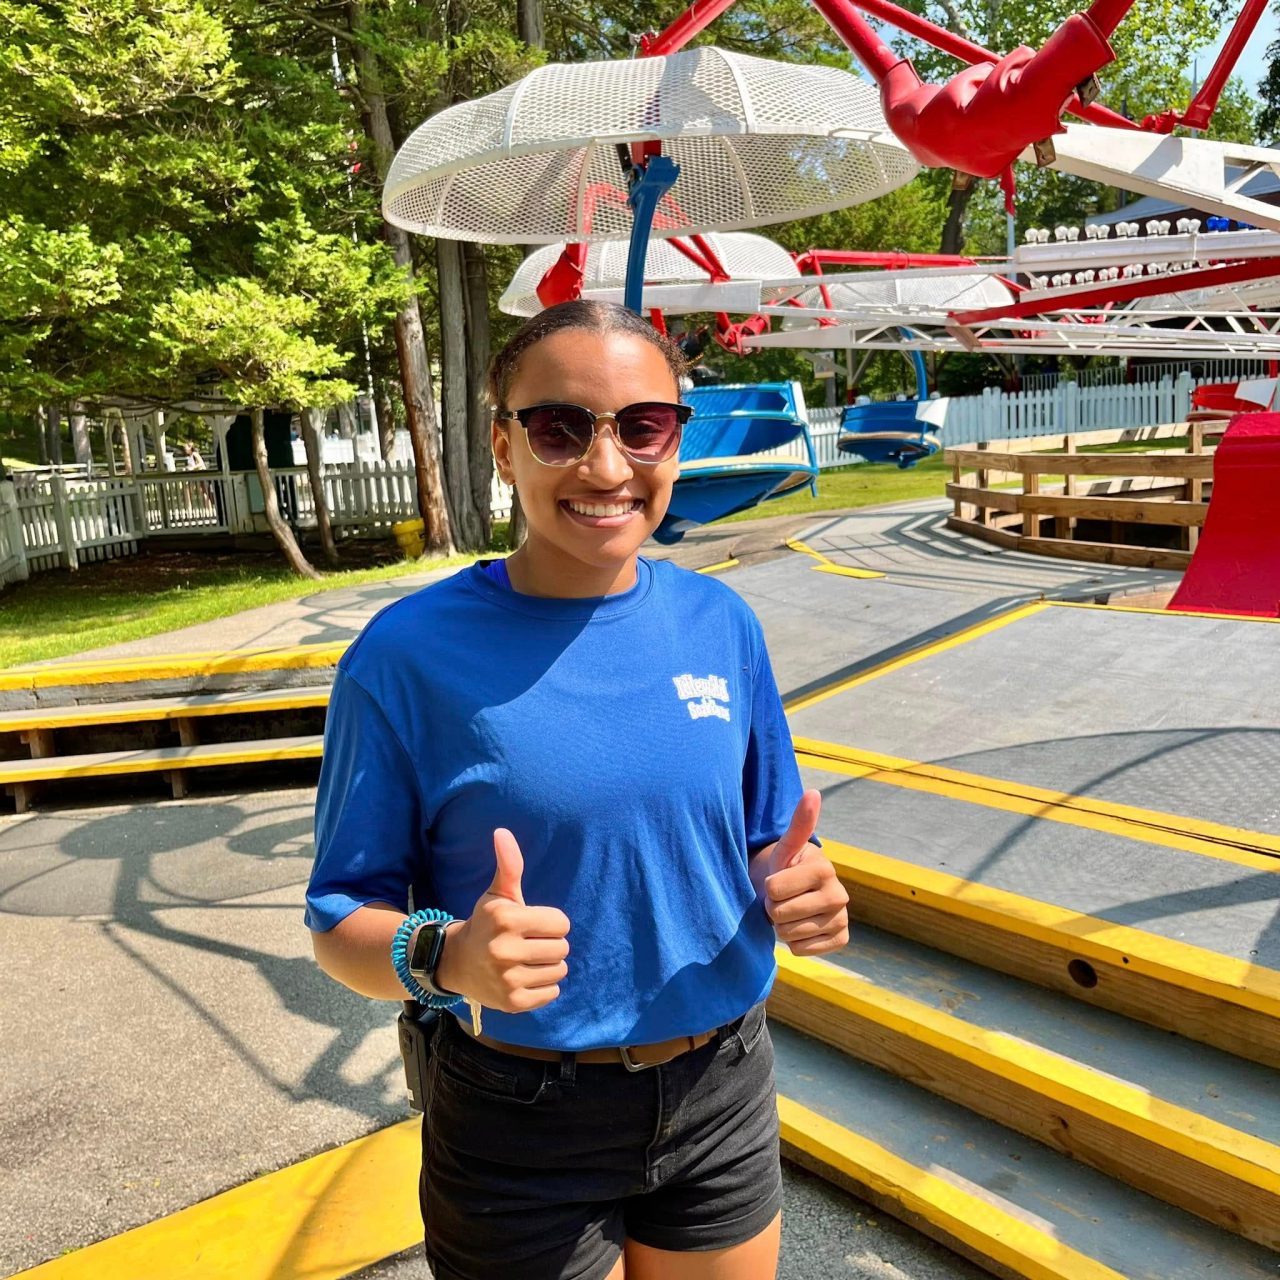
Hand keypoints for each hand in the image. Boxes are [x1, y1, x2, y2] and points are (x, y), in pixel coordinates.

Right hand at [436, 829, 570, 1012]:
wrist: (457, 963)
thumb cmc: (486, 924)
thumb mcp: (497, 894)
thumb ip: (508, 865)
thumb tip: (502, 832)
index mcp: (507, 920)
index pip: (562, 923)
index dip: (550, 923)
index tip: (531, 925)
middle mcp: (505, 951)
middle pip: (562, 948)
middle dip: (550, 945)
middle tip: (528, 944)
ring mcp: (508, 979)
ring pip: (560, 970)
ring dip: (548, 966)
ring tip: (525, 961)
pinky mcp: (513, 1002)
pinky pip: (552, 992)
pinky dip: (543, 987)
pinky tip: (523, 978)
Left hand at [763, 790, 849, 956]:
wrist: (795, 896)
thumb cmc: (785, 868)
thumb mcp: (786, 846)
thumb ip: (799, 824)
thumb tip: (813, 792)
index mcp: (824, 869)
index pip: (773, 890)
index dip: (767, 888)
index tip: (776, 881)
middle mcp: (840, 895)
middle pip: (780, 914)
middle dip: (773, 908)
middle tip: (782, 899)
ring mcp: (842, 919)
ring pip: (790, 934)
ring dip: (782, 926)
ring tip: (790, 912)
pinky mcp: (841, 940)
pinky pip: (802, 949)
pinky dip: (794, 942)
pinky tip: (801, 927)